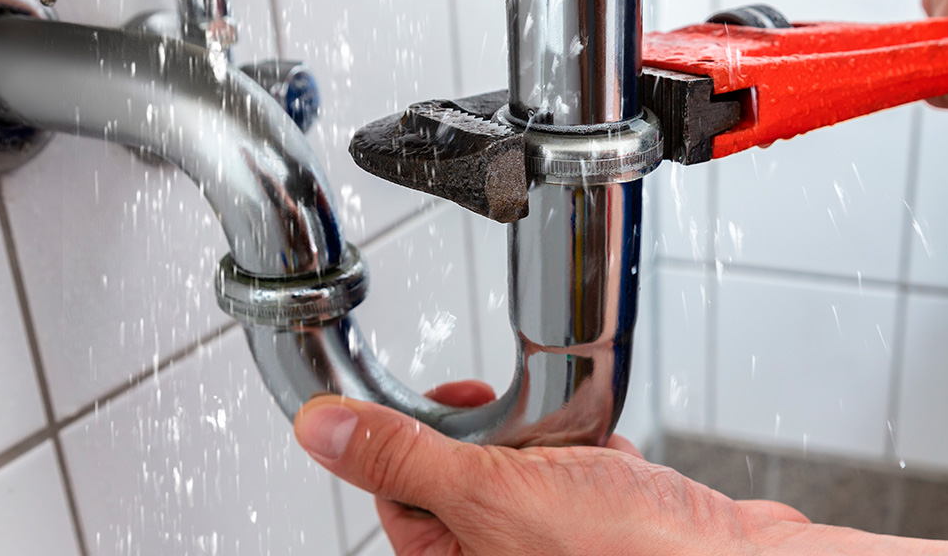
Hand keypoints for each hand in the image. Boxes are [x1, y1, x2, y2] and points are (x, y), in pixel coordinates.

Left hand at [292, 381, 811, 554]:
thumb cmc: (627, 555)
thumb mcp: (490, 493)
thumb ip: (402, 458)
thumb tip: (320, 431)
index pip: (399, 496)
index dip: (418, 441)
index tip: (445, 406)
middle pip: (463, 477)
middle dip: (493, 438)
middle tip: (518, 427)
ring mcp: (558, 547)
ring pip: (525, 470)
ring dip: (547, 442)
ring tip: (575, 447)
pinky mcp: (608, 527)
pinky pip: (582, 474)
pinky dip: (596, 454)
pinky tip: (614, 461)